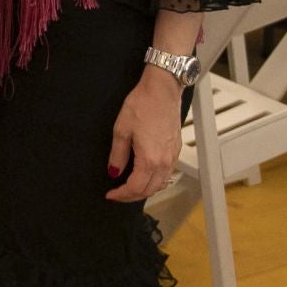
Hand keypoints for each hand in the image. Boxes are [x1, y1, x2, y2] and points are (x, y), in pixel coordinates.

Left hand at [105, 69, 183, 202]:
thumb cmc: (142, 105)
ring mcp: (173, 156)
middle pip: (149, 190)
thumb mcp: (121, 129)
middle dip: (132, 196)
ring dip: (144, 190)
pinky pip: (166, 174)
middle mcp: (165, 162)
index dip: (121, 194)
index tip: (110, 195)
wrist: (162, 90)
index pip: (135, 187)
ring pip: (160, 184)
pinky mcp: (176, 150)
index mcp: (150, 159)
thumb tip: (113, 172)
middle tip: (117, 194)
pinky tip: (144, 176)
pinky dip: (155, 181)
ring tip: (129, 188)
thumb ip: (117, 154)